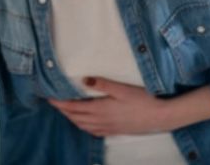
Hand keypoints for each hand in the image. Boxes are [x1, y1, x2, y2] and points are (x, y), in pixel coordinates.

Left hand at [48, 77, 170, 136]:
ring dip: (71, 118)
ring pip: (83, 125)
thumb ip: (102, 83)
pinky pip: (93, 131)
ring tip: (65, 111)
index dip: (60, 103)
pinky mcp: (115, 131)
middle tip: (53, 102)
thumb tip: (83, 79)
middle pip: (75, 117)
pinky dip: (83, 126)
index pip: (73, 107)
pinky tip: (84, 123)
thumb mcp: (122, 88)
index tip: (49, 97)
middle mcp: (101, 121)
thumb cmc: (143, 99)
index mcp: (100, 109)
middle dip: (63, 110)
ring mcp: (108, 128)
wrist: (160, 116)